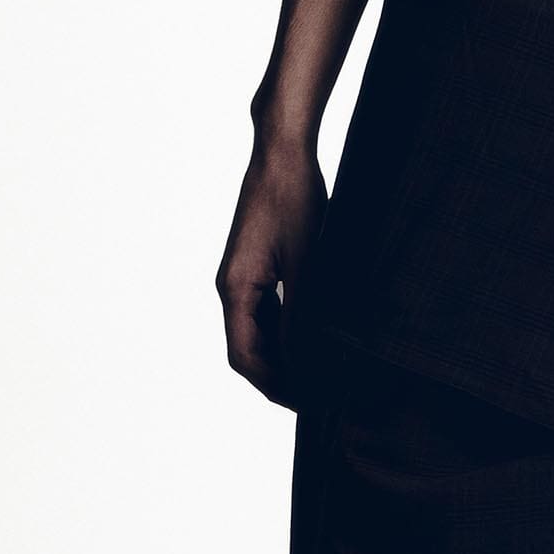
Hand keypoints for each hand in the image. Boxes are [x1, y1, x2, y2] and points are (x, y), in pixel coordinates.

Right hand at [216, 135, 327, 409]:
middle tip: (318, 392)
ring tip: (321, 368)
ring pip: (259, 328)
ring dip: (284, 351)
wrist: (283, 151)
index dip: (273, 384)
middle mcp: (232, 286)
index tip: (305, 401)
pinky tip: (315, 331)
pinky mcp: (258, 261)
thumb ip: (301, 314)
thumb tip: (306, 361)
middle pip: (249, 347)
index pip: (244, 356)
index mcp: (235, 289)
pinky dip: (287, 326)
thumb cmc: (294, 199)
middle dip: (280, 374)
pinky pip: (267, 306)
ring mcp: (244, 274)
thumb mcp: (306, 262)